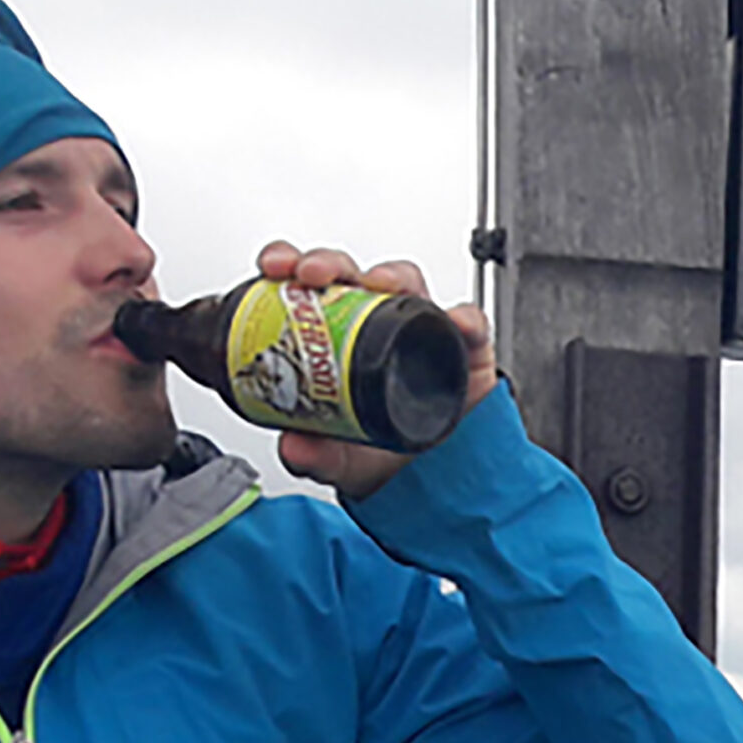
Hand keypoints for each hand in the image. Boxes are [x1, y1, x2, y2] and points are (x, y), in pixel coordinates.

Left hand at [253, 240, 496, 500]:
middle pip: (352, 274)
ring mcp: (419, 328)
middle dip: (330, 262)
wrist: (427, 479)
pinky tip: (456, 322)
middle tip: (314, 274)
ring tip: (381, 284)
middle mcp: (376, 323)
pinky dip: (464, 318)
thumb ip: (313, 457)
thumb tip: (294, 447)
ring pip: (407, 283)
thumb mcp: (337, 461)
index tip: (274, 268)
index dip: (289, 265)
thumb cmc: (378, 453)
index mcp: (335, 336)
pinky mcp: (464, 347)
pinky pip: (469, 324)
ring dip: (392, 274)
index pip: (309, 287)